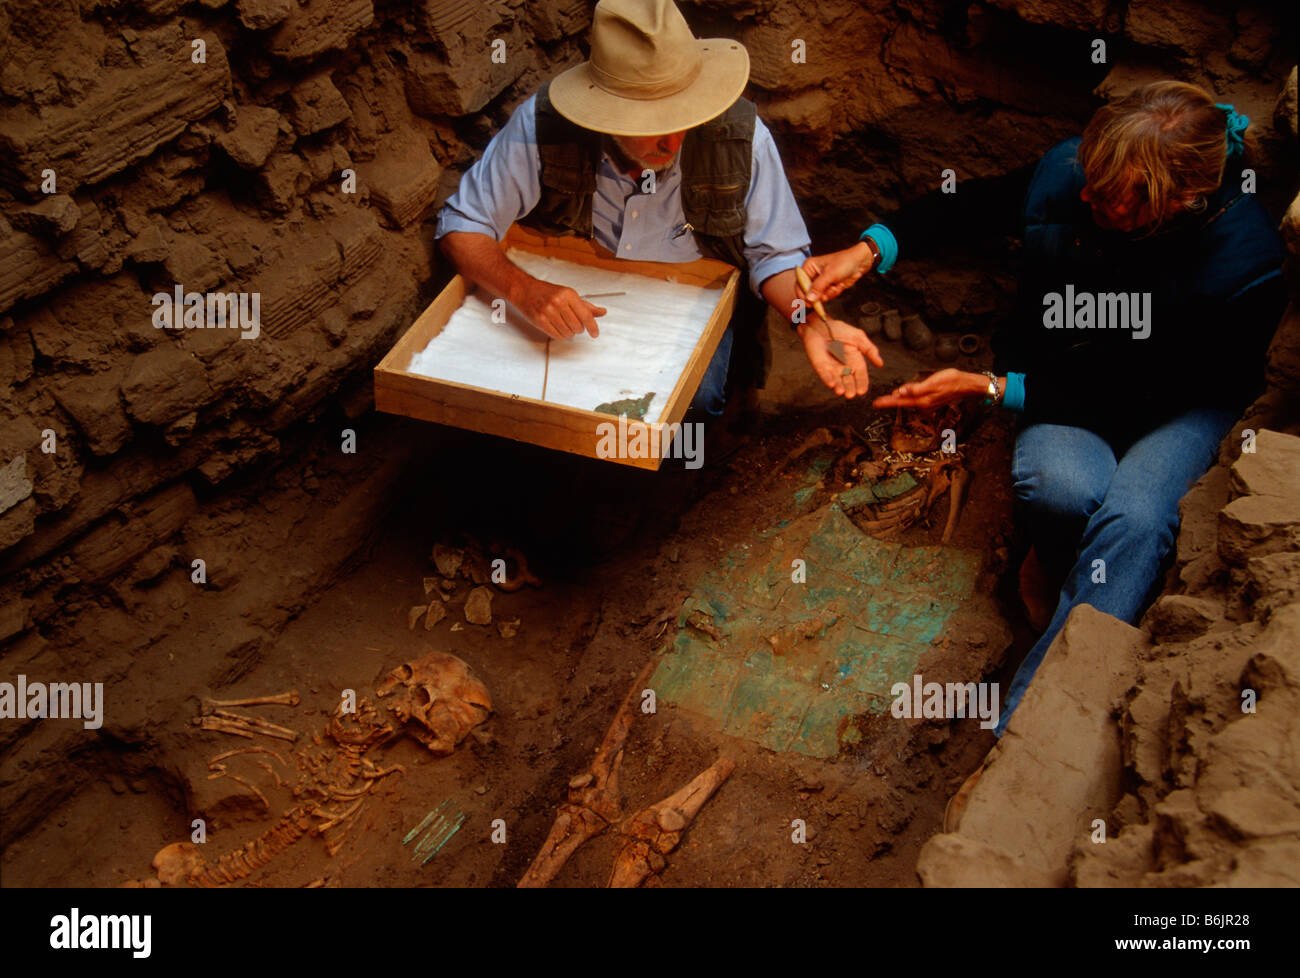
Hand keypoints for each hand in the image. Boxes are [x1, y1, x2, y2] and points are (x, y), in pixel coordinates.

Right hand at [513, 279, 605, 338]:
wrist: (525, 290)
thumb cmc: (548, 292)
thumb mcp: (569, 295)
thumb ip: (586, 306)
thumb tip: (602, 312)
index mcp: (568, 294)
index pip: (586, 315)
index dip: (593, 327)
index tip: (595, 334)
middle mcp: (558, 302)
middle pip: (577, 326)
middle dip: (578, 329)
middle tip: (574, 324)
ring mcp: (548, 312)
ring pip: (568, 333)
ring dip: (569, 333)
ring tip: (565, 325)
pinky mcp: (540, 320)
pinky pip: (557, 336)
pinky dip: (560, 335)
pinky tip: (559, 328)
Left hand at [799, 317, 883, 398]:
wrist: (821, 324)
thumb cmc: (839, 330)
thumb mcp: (859, 338)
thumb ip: (870, 350)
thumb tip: (880, 364)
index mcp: (855, 361)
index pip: (860, 375)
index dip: (862, 383)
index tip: (862, 391)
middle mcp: (844, 367)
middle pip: (849, 380)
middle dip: (850, 388)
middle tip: (852, 394)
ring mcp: (831, 368)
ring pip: (837, 380)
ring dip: (839, 387)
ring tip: (841, 392)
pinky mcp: (820, 366)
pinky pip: (824, 374)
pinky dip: (827, 379)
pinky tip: (831, 384)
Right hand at [800, 241, 875, 303]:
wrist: (860, 263)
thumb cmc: (845, 262)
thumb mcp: (830, 274)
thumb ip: (818, 287)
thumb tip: (809, 298)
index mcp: (809, 267)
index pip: (800, 283)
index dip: (803, 294)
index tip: (809, 302)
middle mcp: (812, 274)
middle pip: (808, 292)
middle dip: (820, 294)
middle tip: (827, 292)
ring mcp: (820, 282)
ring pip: (818, 296)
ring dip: (829, 293)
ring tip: (836, 285)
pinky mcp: (828, 287)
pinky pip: (827, 296)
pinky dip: (834, 293)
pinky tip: (839, 285)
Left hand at [871, 369, 993, 409]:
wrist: (967, 385)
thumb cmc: (952, 381)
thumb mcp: (933, 382)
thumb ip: (916, 388)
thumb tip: (901, 392)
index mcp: (922, 400)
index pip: (900, 401)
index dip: (887, 402)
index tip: (876, 403)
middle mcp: (924, 405)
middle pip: (903, 402)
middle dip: (890, 402)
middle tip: (877, 402)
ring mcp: (928, 404)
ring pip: (909, 401)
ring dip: (899, 400)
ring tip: (887, 399)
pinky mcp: (932, 401)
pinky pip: (916, 400)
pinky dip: (908, 398)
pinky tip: (905, 395)